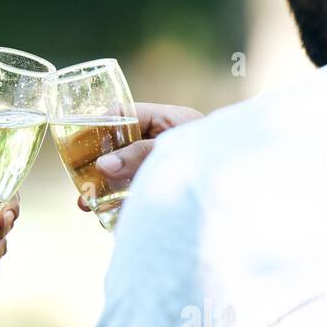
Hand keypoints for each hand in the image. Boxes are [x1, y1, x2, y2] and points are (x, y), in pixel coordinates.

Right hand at [76, 102, 203, 211]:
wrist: (251, 200)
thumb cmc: (215, 163)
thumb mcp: (171, 153)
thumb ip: (138, 157)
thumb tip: (102, 166)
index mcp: (169, 121)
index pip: (124, 113)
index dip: (99, 123)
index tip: (77, 138)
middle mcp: (165, 142)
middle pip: (119, 145)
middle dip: (95, 161)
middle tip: (75, 175)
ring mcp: (164, 169)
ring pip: (123, 173)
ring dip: (101, 186)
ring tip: (83, 203)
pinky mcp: (165, 193)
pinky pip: (135, 194)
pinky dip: (117, 203)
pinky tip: (101, 213)